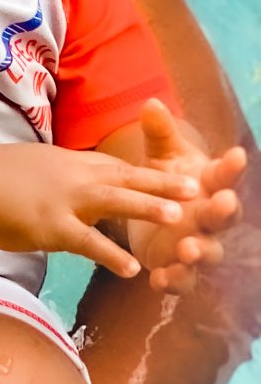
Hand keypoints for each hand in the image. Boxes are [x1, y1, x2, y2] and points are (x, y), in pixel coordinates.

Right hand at [0, 141, 199, 278]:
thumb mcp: (38, 165)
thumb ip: (63, 175)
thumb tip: (75, 183)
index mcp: (72, 163)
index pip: (118, 167)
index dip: (150, 173)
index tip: (179, 175)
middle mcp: (74, 177)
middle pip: (125, 178)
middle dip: (161, 183)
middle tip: (195, 188)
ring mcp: (64, 201)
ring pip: (113, 201)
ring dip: (146, 206)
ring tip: (178, 217)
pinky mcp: (51, 226)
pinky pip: (88, 242)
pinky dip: (111, 254)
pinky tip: (131, 268)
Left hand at [124, 100, 245, 291]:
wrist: (148, 212)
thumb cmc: (164, 179)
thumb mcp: (161, 156)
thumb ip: (159, 134)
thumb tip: (151, 103)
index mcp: (208, 186)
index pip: (225, 175)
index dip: (232, 167)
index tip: (236, 154)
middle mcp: (208, 216)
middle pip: (224, 217)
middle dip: (225, 210)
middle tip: (223, 202)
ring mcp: (197, 243)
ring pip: (209, 252)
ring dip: (201, 252)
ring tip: (188, 247)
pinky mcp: (178, 266)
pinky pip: (182, 279)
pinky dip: (173, 280)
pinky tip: (159, 279)